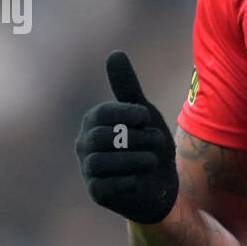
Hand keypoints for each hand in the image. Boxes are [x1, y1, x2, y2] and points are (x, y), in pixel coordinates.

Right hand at [75, 51, 178, 223]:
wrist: (162, 184)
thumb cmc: (149, 144)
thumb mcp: (143, 114)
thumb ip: (127, 87)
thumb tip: (114, 53)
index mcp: (94, 121)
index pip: (103, 113)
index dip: (129, 115)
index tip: (146, 120)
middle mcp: (85, 143)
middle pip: (103, 138)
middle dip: (137, 140)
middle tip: (154, 144)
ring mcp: (88, 169)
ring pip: (104, 162)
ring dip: (137, 160)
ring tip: (151, 162)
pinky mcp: (96, 192)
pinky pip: (106, 186)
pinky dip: (129, 182)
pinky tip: (139, 180)